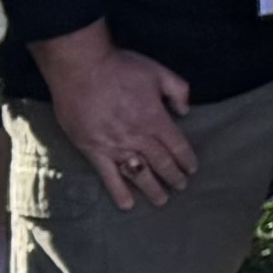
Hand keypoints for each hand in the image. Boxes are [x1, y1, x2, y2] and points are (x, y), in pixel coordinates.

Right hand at [36, 34, 197, 207]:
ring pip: (139, 173)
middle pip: (161, 162)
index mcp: (155, 118)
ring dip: (152, 188)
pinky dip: (118, 191)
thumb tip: (186, 111)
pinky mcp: (93, 150)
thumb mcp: (158, 71)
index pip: (177, 145)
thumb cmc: (120, 67)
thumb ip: (177, 90)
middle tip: (181, 186)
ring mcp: (115, 146)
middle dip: (174, 177)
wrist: (80, 68)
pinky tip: (127, 205)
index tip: (192, 169)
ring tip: (162, 200)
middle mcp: (137, 136)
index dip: (186, 159)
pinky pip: (108, 176)